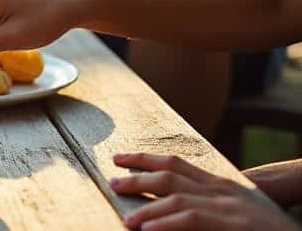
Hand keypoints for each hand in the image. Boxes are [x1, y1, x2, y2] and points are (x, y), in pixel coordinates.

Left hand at [111, 153, 297, 230]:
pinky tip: (148, 228)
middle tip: (113, 182)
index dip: (145, 159)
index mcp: (223, 185)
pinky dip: (166, 223)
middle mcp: (223, 190)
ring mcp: (230, 206)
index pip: (177, 164)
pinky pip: (193, 220)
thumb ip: (207, 205)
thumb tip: (173, 209)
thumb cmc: (269, 229)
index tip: (120, 159)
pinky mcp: (235, 225)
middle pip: (171, 175)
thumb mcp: (238, 210)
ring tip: (126, 218)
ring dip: (146, 206)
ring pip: (177, 197)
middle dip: (138, 177)